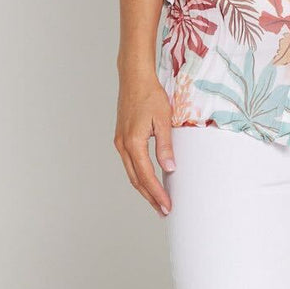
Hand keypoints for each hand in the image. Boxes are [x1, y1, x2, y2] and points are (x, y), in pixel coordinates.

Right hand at [114, 71, 175, 216]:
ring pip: (131, 173)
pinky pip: (130, 163)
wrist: (134, 78)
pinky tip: (148, 178)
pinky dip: (139, 175)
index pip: (146, 176)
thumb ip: (165, 145)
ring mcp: (120, 142)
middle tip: (163, 210)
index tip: (167, 206)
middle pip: (136, 180)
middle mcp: (123, 145)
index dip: (157, 193)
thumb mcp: (163, 119)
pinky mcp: (121, 138)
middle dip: (150, 196)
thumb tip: (170, 168)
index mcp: (133, 142)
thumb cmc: (150, 95)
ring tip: (157, 200)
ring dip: (144, 188)